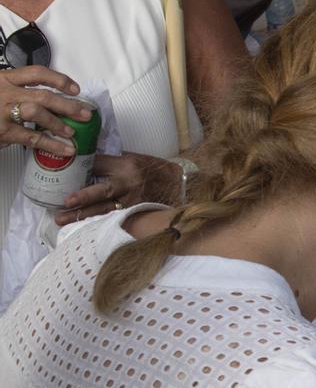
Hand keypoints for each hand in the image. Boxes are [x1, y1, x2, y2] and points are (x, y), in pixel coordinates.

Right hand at [1, 65, 92, 154]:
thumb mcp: (0, 91)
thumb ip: (20, 92)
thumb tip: (54, 101)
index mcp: (5, 79)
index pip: (36, 73)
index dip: (59, 79)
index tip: (75, 88)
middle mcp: (5, 93)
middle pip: (42, 95)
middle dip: (68, 105)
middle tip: (84, 113)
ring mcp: (2, 111)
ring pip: (37, 113)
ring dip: (58, 123)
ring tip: (71, 132)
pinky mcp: (3, 131)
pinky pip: (31, 137)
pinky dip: (51, 144)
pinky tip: (64, 148)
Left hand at [54, 151, 179, 225]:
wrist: (180, 183)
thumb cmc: (154, 170)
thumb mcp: (133, 160)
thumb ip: (111, 163)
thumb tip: (85, 163)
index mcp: (128, 165)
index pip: (100, 164)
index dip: (81, 168)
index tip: (64, 170)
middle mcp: (131, 183)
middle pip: (103, 190)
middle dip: (83, 197)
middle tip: (65, 202)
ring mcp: (134, 200)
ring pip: (105, 209)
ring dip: (83, 215)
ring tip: (63, 219)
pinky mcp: (137, 212)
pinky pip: (114, 218)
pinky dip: (97, 222)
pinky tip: (83, 228)